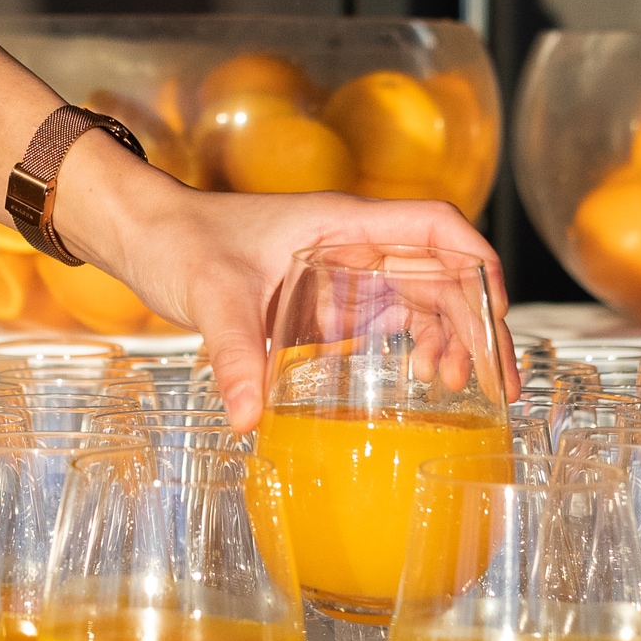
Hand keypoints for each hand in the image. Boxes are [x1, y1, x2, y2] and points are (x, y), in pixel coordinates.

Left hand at [56, 136, 519, 431]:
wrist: (143, 235)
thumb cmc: (178, 240)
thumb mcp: (211, 294)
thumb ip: (236, 352)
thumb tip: (250, 418)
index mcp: (342, 223)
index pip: (435, 227)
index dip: (477, 263)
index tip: (497, 312)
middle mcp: (354, 243)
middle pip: (442, 272)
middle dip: (477, 321)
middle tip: (497, 380)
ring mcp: (344, 270)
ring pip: (423, 298)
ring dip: (452, 337)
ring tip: (463, 388)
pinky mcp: (327, 298)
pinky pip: (390, 317)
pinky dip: (417, 344)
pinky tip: (423, 378)